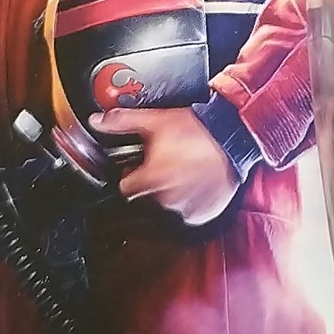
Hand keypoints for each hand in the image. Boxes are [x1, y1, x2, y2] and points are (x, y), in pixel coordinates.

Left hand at [91, 108, 239, 224]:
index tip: (141, 165)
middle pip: (145, 196)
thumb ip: (123, 121)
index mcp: (149, 179)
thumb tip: (98, 121)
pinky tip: (197, 181)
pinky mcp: (203, 213)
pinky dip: (190, 200)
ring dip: (171, 191)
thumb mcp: (157, 120)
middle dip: (152, 181)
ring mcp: (185, 208)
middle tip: (167, 162)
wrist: (235, 137)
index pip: (125, 186)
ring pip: (167, 204)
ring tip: (185, 169)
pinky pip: (188, 212)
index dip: (131, 174)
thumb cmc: (199, 130)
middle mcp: (165, 198)